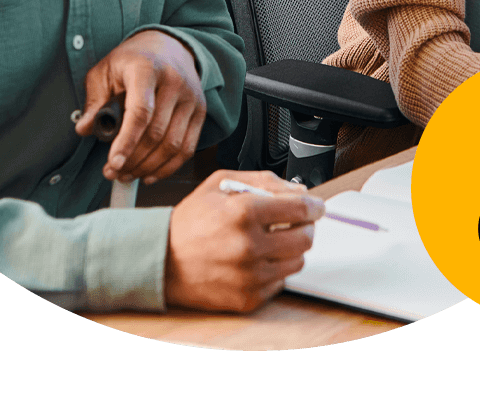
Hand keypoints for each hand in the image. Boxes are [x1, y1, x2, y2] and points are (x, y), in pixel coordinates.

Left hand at [73, 30, 205, 184]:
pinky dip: (168, 167)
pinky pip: (187, 148)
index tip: (113, 163)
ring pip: (173, 145)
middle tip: (112, 172)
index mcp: (147, 68)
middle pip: (156, 133)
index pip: (141, 111)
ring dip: (148, 167)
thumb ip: (95, 100)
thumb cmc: (133, 59)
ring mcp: (191, 97)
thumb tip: (85, 129)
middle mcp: (174, 82)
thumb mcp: (105, 71)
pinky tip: (149, 173)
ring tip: (127, 174)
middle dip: (132, 160)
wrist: (168, 45)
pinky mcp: (200, 111)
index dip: (127, 141)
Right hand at [165, 170, 325, 311]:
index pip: (299, 209)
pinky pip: (280, 283)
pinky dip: (275, 269)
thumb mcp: (221, 183)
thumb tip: (297, 190)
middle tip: (295, 223)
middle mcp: (249, 246)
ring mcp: (249, 276)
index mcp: (243, 212)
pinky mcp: (247, 298)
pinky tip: (258, 259)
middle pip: (305, 238)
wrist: (162, 259)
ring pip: (297, 262)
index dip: (314, 206)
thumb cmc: (191, 220)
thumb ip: (262, 180)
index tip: (317, 207)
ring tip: (272, 240)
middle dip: (305, 227)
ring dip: (291, 249)